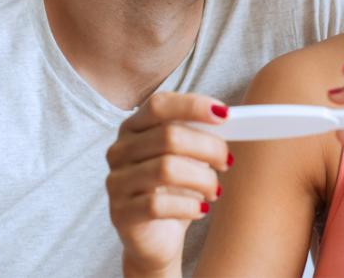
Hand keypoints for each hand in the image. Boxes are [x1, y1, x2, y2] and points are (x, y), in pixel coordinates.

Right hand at [105, 92, 233, 277]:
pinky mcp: (120, 214)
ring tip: (216, 190)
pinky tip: (201, 210)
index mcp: (134, 127)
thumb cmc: (175, 190)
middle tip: (227, 161)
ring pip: (166, 170)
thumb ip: (198, 135)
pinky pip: (158, 205)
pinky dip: (188, 206)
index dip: (192, 106)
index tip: (225, 114)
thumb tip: (225, 119)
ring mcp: (116, 182)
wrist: (156, 238)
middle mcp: (119, 150)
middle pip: (168, 136)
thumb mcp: (187, 157)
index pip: (159, 105)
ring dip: (202, 179)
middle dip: (208, 147)